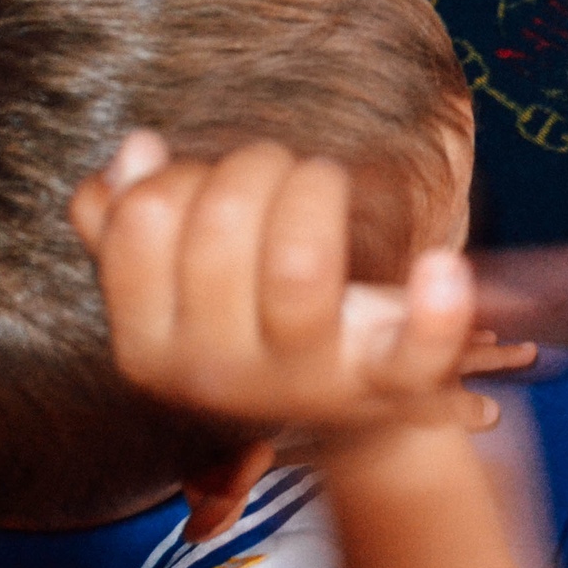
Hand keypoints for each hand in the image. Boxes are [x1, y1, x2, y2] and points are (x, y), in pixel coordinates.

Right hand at [70, 131, 497, 436]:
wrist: (353, 412)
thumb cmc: (260, 323)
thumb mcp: (182, 290)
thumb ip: (126, 227)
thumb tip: (133, 155)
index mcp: (152, 349)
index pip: (145, 217)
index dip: (181, 174)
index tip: (210, 185)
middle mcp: (218, 373)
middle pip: (224, 221)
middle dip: (257, 165)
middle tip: (282, 174)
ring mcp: (307, 379)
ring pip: (299, 263)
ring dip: (316, 186)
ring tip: (326, 182)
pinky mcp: (391, 381)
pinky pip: (415, 351)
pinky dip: (437, 310)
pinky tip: (442, 267)